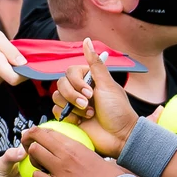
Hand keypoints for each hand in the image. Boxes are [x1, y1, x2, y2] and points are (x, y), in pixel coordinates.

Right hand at [0, 24, 26, 84]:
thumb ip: (10, 50)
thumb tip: (24, 63)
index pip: (16, 80)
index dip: (27, 72)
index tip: (30, 61)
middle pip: (15, 77)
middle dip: (20, 65)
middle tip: (14, 49)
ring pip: (10, 74)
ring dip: (12, 64)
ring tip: (3, 49)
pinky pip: (4, 73)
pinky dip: (6, 64)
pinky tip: (0, 53)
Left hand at [22, 123, 125, 176]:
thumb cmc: (109, 175)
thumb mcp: (94, 155)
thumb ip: (80, 150)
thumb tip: (72, 148)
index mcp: (75, 145)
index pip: (49, 131)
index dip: (37, 132)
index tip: (34, 135)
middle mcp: (65, 155)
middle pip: (37, 140)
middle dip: (29, 142)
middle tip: (29, 147)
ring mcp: (60, 171)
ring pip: (34, 155)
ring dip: (33, 159)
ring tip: (37, 162)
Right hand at [52, 38, 138, 155]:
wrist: (119, 136)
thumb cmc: (118, 110)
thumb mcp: (107, 84)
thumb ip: (95, 63)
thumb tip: (87, 40)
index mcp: (89, 79)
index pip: (70, 72)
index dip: (76, 82)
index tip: (91, 92)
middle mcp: (79, 90)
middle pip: (61, 84)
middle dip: (73, 95)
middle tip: (89, 104)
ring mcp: (73, 104)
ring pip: (56, 97)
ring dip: (73, 106)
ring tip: (89, 114)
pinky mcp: (69, 118)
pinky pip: (56, 112)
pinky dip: (69, 117)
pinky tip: (82, 121)